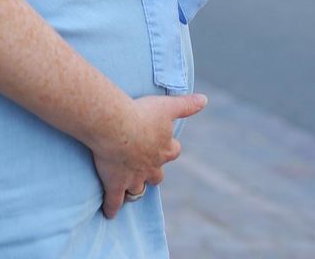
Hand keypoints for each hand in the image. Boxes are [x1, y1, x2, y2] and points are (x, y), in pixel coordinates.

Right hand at [91, 92, 207, 219]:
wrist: (116, 126)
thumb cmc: (141, 113)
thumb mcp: (166, 106)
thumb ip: (186, 105)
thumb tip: (205, 100)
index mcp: (165, 148)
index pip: (173, 151)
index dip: (169, 148)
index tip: (165, 144)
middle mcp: (152, 166)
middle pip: (157, 174)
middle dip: (153, 172)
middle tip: (146, 168)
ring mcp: (134, 177)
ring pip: (137, 189)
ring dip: (135, 189)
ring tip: (130, 190)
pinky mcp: (116, 183)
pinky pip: (115, 200)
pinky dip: (112, 207)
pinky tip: (109, 214)